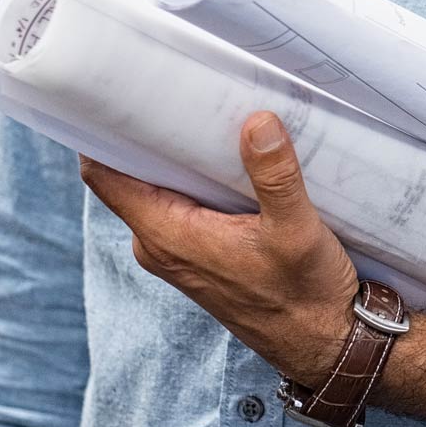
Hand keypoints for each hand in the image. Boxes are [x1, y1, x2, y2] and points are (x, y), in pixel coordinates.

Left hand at [79, 112, 362, 385]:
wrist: (324, 343)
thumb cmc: (305, 296)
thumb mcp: (296, 230)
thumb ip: (274, 175)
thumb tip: (257, 121)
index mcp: (167, 235)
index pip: (105, 174)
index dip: (101, 130)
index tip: (114, 87)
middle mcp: (160, 243)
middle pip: (132, 173)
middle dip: (150, 130)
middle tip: (176, 83)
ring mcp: (179, 250)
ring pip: (161, 186)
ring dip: (181, 154)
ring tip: (209, 110)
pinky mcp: (200, 253)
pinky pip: (183, 202)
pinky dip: (199, 176)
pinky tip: (230, 154)